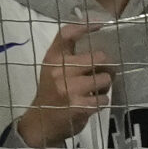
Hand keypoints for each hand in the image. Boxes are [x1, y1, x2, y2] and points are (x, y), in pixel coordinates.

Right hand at [15, 21, 113, 148]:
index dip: (85, 26)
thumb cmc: (51, 93)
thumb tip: (96, 34)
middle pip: (99, 58)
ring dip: (105, 86)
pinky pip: (103, 98)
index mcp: (53, 58)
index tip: (100, 25)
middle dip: (107, 67)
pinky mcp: (79, 106)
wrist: (40, 123)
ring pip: (105, 79)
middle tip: (103, 74)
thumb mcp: (52, 69)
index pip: (67, 34)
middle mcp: (59, 70)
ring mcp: (69, 88)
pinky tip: (92, 103)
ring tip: (96, 91)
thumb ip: (68, 54)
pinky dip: (102, 101)